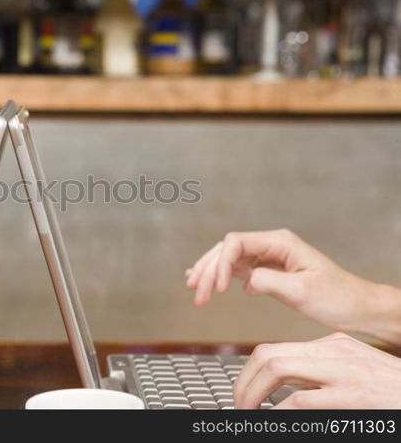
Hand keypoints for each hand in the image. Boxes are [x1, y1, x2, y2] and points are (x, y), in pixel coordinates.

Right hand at [185, 229, 400, 344]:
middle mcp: (271, 245)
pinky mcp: (267, 271)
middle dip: (209, 271)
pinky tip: (206, 284)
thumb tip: (244, 280)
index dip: (220, 263)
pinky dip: (219, 277)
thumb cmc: (337, 297)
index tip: (216, 289)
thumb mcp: (302, 291)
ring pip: (228, 259)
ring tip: (193, 290)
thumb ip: (268, 281)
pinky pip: (236, 269)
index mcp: (280, 242)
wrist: (356, 308)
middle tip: (196, 295)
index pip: (236, 243)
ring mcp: (267, 257)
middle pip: (227, 250)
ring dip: (210, 274)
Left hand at [234, 333, 400, 408]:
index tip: (240, 394)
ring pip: (277, 369)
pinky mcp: (356, 395)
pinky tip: (274, 422)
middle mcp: (335, 352)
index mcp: (331, 346)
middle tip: (237, 407)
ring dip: (252, 395)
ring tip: (247, 415)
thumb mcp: (353, 373)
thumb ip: (319, 375)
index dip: (247, 374)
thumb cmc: (391, 393)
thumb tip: (280, 393)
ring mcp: (345, 372)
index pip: (272, 351)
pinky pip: (302, 400)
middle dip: (242, 382)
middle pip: (268, 356)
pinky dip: (280, 414)